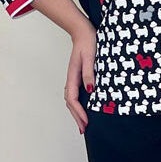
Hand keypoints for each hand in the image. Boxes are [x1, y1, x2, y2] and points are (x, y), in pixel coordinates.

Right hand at [65, 19, 95, 133]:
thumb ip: (89, 73)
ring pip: (71, 100)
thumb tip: (90, 89)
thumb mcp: (90, 57)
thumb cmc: (88, 41)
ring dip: (76, 113)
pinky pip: (75, 94)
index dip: (79, 112)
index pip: (73, 99)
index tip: (86, 122)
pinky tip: (83, 108)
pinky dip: (77, 105)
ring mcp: (73, 78)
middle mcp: (71, 79)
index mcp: (73, 76)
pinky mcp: (77, 76)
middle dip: (76, 117)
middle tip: (83, 130)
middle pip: (70, 103)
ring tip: (82, 124)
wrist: (83, 31)